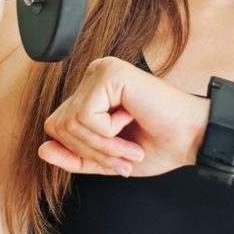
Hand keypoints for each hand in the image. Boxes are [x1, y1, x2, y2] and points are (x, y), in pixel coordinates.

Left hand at [39, 57, 209, 177]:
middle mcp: (93, 76)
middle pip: (58, 125)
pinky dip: (107, 132)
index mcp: (92, 92)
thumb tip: (41, 149)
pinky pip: (85, 115)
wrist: (191, 138)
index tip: (116, 162)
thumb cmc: (158, 144)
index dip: (81, 152)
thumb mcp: (106, 158)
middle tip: (125, 158)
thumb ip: (74, 156)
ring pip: (70, 122)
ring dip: (102, 145)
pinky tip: (131, 121)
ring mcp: (101, 71)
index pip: (57, 126)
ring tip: (130, 146)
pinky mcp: (110, 73)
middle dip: (91, 151)